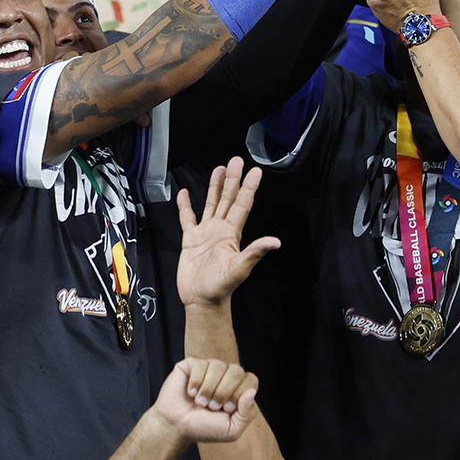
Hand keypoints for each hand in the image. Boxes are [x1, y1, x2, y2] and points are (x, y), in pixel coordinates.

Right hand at [153, 357, 258, 443]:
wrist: (177, 427)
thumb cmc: (204, 428)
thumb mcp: (231, 430)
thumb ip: (247, 414)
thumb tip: (252, 392)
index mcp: (238, 388)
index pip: (250, 380)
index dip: (239, 394)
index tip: (226, 409)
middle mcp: (225, 375)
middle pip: (237, 371)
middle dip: (224, 392)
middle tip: (212, 407)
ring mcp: (209, 369)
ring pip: (219, 365)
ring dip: (208, 389)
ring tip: (200, 402)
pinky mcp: (192, 365)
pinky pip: (201, 364)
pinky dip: (196, 382)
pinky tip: (190, 393)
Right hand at [175, 158, 279, 308]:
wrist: (202, 300)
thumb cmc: (222, 287)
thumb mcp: (240, 269)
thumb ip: (255, 252)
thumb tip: (276, 242)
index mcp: (232, 233)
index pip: (242, 205)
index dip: (249, 188)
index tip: (255, 171)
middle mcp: (220, 229)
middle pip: (227, 199)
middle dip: (232, 180)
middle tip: (235, 160)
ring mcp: (205, 233)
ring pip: (210, 204)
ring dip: (214, 187)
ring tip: (218, 169)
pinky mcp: (190, 240)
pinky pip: (187, 219)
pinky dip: (185, 206)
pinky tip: (183, 193)